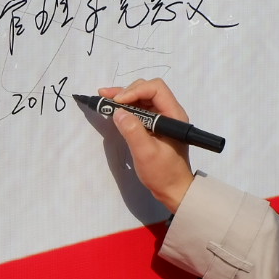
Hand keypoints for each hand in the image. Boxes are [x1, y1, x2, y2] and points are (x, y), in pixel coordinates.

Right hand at [98, 78, 194, 212]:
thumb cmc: (163, 173)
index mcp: (173, 115)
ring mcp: (162, 119)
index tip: (118, 102)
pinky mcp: (155, 126)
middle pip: (148, 90)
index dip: (135, 91)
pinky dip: (126, 108)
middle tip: (106, 98)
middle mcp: (169, 112)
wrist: (173, 190)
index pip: (156, 89)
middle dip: (126, 92)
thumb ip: (133, 131)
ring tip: (104, 98)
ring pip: (142, 98)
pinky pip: (140, 110)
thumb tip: (118, 112)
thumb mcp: (146, 153)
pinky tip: (113, 109)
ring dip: (124, 98)